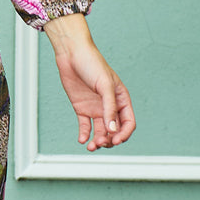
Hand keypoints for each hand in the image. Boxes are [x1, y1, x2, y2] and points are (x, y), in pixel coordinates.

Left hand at [44, 14, 135, 151]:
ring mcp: (95, 108)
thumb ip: (109, 108)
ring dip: (98, 141)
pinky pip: (85, 126)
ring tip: (91, 146)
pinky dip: (85, 135)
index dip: (124, 134)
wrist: (71, 53)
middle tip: (100, 143)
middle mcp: (109, 106)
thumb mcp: (104, 85)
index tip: (115, 140)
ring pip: (100, 131)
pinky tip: (82, 140)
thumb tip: (112, 129)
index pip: (128, 123)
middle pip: (114, 130)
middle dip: (109, 140)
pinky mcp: (82, 108)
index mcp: (121, 99)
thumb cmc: (91, 63)